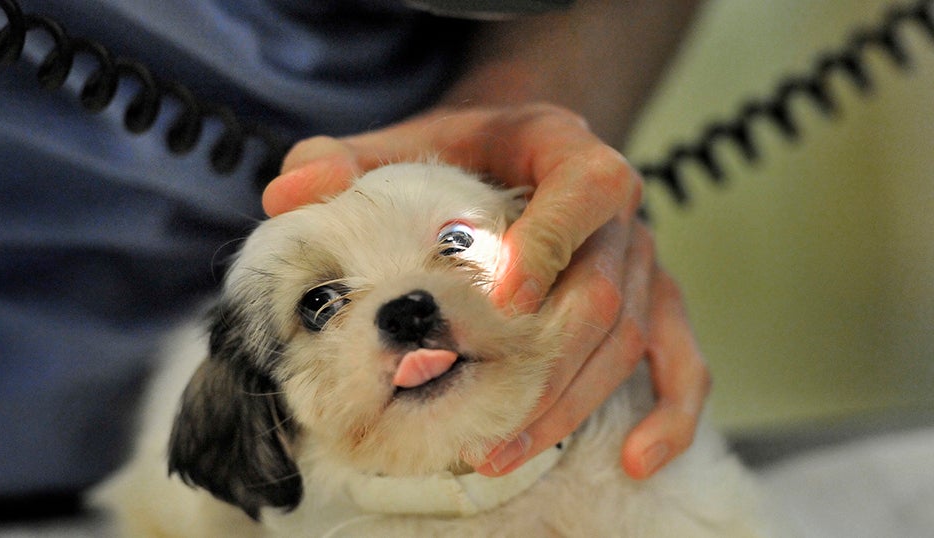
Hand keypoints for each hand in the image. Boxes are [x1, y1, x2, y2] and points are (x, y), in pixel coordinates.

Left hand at [262, 104, 710, 479]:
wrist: (519, 151)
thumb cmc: (463, 152)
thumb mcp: (405, 140)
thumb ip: (343, 159)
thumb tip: (286, 193)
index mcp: (568, 152)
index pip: (582, 191)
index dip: (549, 244)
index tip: (503, 298)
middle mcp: (620, 211)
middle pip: (606, 291)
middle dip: (544, 363)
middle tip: (481, 418)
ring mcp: (644, 261)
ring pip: (631, 339)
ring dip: (571, 405)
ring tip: (502, 454)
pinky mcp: (655, 303)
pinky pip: (684, 360)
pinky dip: (672, 413)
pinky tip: (636, 462)